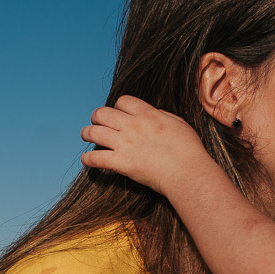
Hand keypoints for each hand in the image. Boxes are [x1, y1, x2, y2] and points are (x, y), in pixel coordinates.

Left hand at [80, 95, 213, 195]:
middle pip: (103, 113)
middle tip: (97, 122)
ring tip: (86, 136)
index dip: (117, 106)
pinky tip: (86, 160)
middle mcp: (132, 126)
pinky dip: (88, 159)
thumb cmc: (188, 150)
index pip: (122, 101)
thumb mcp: (178, 123)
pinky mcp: (121, 163)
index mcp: (147, 114)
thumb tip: (153, 113)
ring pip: (94, 133)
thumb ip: (162, 116)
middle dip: (97, 117)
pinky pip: (96, 158)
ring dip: (87, 133)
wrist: (187, 172)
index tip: (118, 113)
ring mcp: (125, 144)